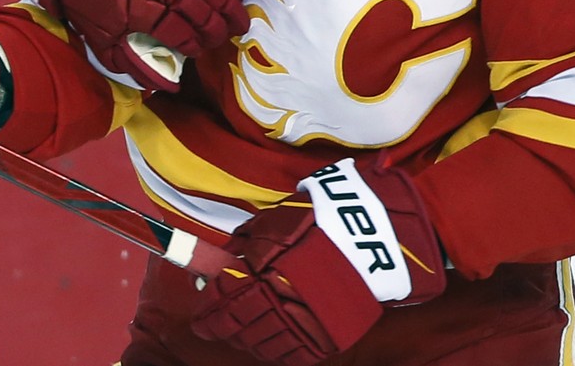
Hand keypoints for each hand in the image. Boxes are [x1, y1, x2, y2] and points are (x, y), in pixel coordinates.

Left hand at [190, 159, 446, 365]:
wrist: (373, 236)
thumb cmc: (319, 221)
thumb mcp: (274, 223)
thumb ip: (246, 245)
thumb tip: (222, 262)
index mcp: (263, 273)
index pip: (224, 303)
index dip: (209, 314)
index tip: (201, 320)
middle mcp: (281, 302)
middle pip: (242, 326)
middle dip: (224, 329)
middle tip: (214, 328)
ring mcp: (307, 323)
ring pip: (267, 343)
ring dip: (249, 341)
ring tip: (241, 335)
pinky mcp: (330, 335)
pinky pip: (295, 353)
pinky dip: (277, 352)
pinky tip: (269, 345)